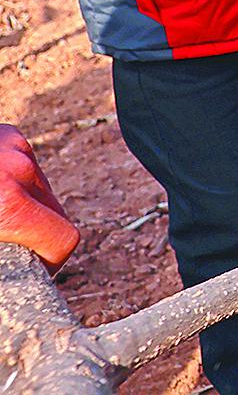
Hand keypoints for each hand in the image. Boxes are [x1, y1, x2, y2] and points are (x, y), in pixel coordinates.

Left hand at [0, 124, 78, 270]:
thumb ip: (10, 241)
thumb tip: (25, 258)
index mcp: (8, 205)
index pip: (64, 240)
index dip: (51, 261)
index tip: (34, 270)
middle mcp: (18, 171)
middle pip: (56, 215)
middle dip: (39, 234)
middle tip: (13, 247)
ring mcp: (15, 149)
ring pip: (43, 190)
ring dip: (27, 206)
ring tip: (1, 216)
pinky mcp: (11, 135)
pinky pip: (28, 166)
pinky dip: (16, 182)